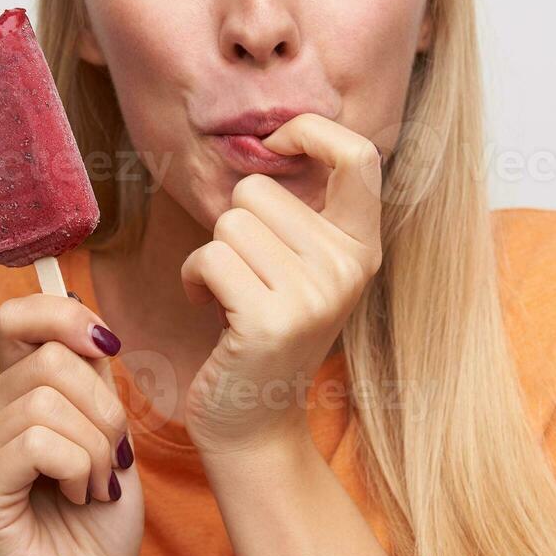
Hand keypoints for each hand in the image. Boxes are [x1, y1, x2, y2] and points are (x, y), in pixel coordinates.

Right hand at [0, 293, 142, 555]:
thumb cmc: (96, 524)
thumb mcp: (107, 432)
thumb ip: (92, 379)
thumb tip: (91, 325)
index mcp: (9, 395)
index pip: (17, 317)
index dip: (66, 316)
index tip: (108, 348)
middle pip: (50, 360)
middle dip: (105, 408)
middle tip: (111, 459)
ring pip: (48, 401)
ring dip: (96, 447)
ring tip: (94, 486)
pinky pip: (39, 443)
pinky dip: (78, 468)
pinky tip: (79, 498)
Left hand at [180, 113, 382, 455]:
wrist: (254, 424)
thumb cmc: (263, 333)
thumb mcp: (302, 269)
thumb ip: (301, 213)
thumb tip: (271, 137)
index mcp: (362, 248)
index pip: (358, 155)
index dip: (310, 131)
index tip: (276, 144)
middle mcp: (348, 267)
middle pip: (259, 189)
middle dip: (234, 226)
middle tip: (247, 278)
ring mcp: (313, 294)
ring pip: (230, 222)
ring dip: (211, 257)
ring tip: (229, 297)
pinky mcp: (270, 318)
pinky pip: (209, 257)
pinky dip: (194, 279)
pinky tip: (208, 309)